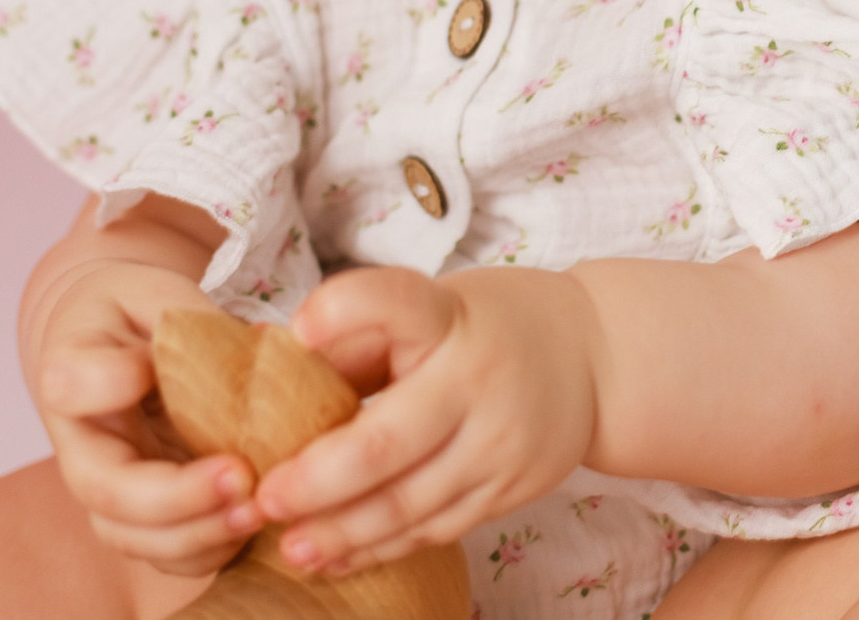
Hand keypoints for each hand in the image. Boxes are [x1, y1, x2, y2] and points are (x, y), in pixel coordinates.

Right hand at [28, 258, 260, 576]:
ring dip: (199, 534)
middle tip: (241, 477)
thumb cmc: (140, 312)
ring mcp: (110, 488)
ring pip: (135, 536)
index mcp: (73, 372)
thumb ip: (182, 318)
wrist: (119, 343)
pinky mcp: (145, 516)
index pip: (70, 382)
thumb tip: (218, 356)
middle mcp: (81, 444)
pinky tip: (257, 523)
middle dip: (175, 498)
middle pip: (105, 491)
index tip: (151, 370)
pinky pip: (169, 552)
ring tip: (259, 509)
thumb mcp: (154, 292)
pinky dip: (212, 548)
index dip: (107, 382)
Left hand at [253, 266, 600, 576]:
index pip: (398, 303)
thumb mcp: (436, 305)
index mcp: (449, 320)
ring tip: (291, 546)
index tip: (300, 330)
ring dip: (342, 532)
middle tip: (263, 500)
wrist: (596, 358)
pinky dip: (383, 548)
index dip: (347, 311)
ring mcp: (501, 444)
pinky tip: (339, 555)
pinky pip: (437, 529)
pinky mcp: (512, 490)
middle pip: (387, 443)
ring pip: (409, 504)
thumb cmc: (490, 326)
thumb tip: (277, 363)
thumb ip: (365, 333)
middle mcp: (479, 381)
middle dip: (317, 482)